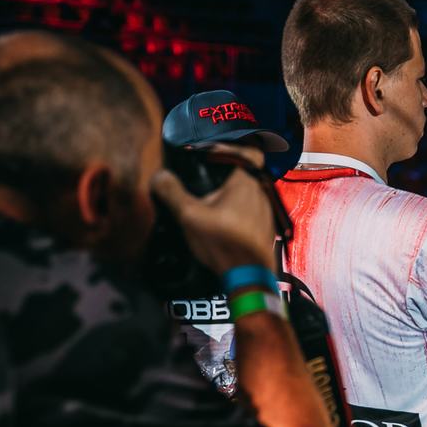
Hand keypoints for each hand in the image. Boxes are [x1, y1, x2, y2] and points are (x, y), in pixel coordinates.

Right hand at [151, 143, 275, 273]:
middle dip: (219, 176)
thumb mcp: (189, 215)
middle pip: (238, 172)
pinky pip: (249, 209)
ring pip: (243, 192)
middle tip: (199, 182)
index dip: (222, 149)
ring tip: (207, 203)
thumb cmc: (222, 242)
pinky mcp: (266, 225)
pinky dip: (235, 210)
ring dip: (227, 195)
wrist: (249, 277)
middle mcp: (260, 189)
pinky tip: (220, 221)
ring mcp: (267, 208)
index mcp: (245, 179)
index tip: (203, 154)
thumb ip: (172, 192)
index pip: (240, 150)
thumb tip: (159, 176)